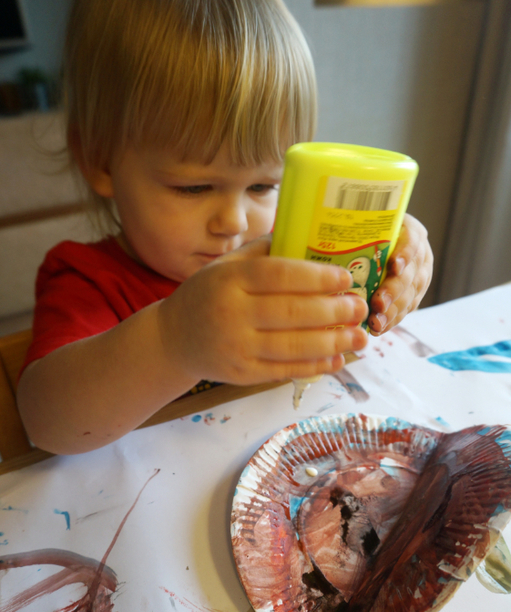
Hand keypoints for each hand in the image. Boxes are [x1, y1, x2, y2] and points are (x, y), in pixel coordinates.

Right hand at [158, 236, 368, 385]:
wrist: (174, 339)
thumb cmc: (209, 295)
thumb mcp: (226, 266)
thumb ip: (263, 253)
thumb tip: (311, 237)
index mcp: (229, 280)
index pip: (279, 276)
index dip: (317, 277)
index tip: (346, 277)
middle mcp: (231, 314)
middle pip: (293, 313)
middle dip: (334, 311)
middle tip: (360, 307)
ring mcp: (236, 347)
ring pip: (294, 346)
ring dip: (334, 341)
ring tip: (360, 336)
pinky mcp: (242, 374)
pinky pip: (285, 370)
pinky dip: (315, 366)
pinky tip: (337, 358)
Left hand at [367, 214, 432, 335]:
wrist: (381, 242)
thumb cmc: (366, 234)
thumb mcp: (365, 228)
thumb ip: (355, 235)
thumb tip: (328, 243)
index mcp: (411, 233)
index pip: (412, 241)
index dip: (405, 254)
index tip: (394, 266)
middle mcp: (419, 256)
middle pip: (411, 274)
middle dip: (394, 291)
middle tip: (378, 303)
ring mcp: (420, 277)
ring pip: (410, 296)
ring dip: (392, 311)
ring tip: (376, 322)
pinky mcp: (414, 296)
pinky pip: (406, 310)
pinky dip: (391, 320)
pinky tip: (378, 328)